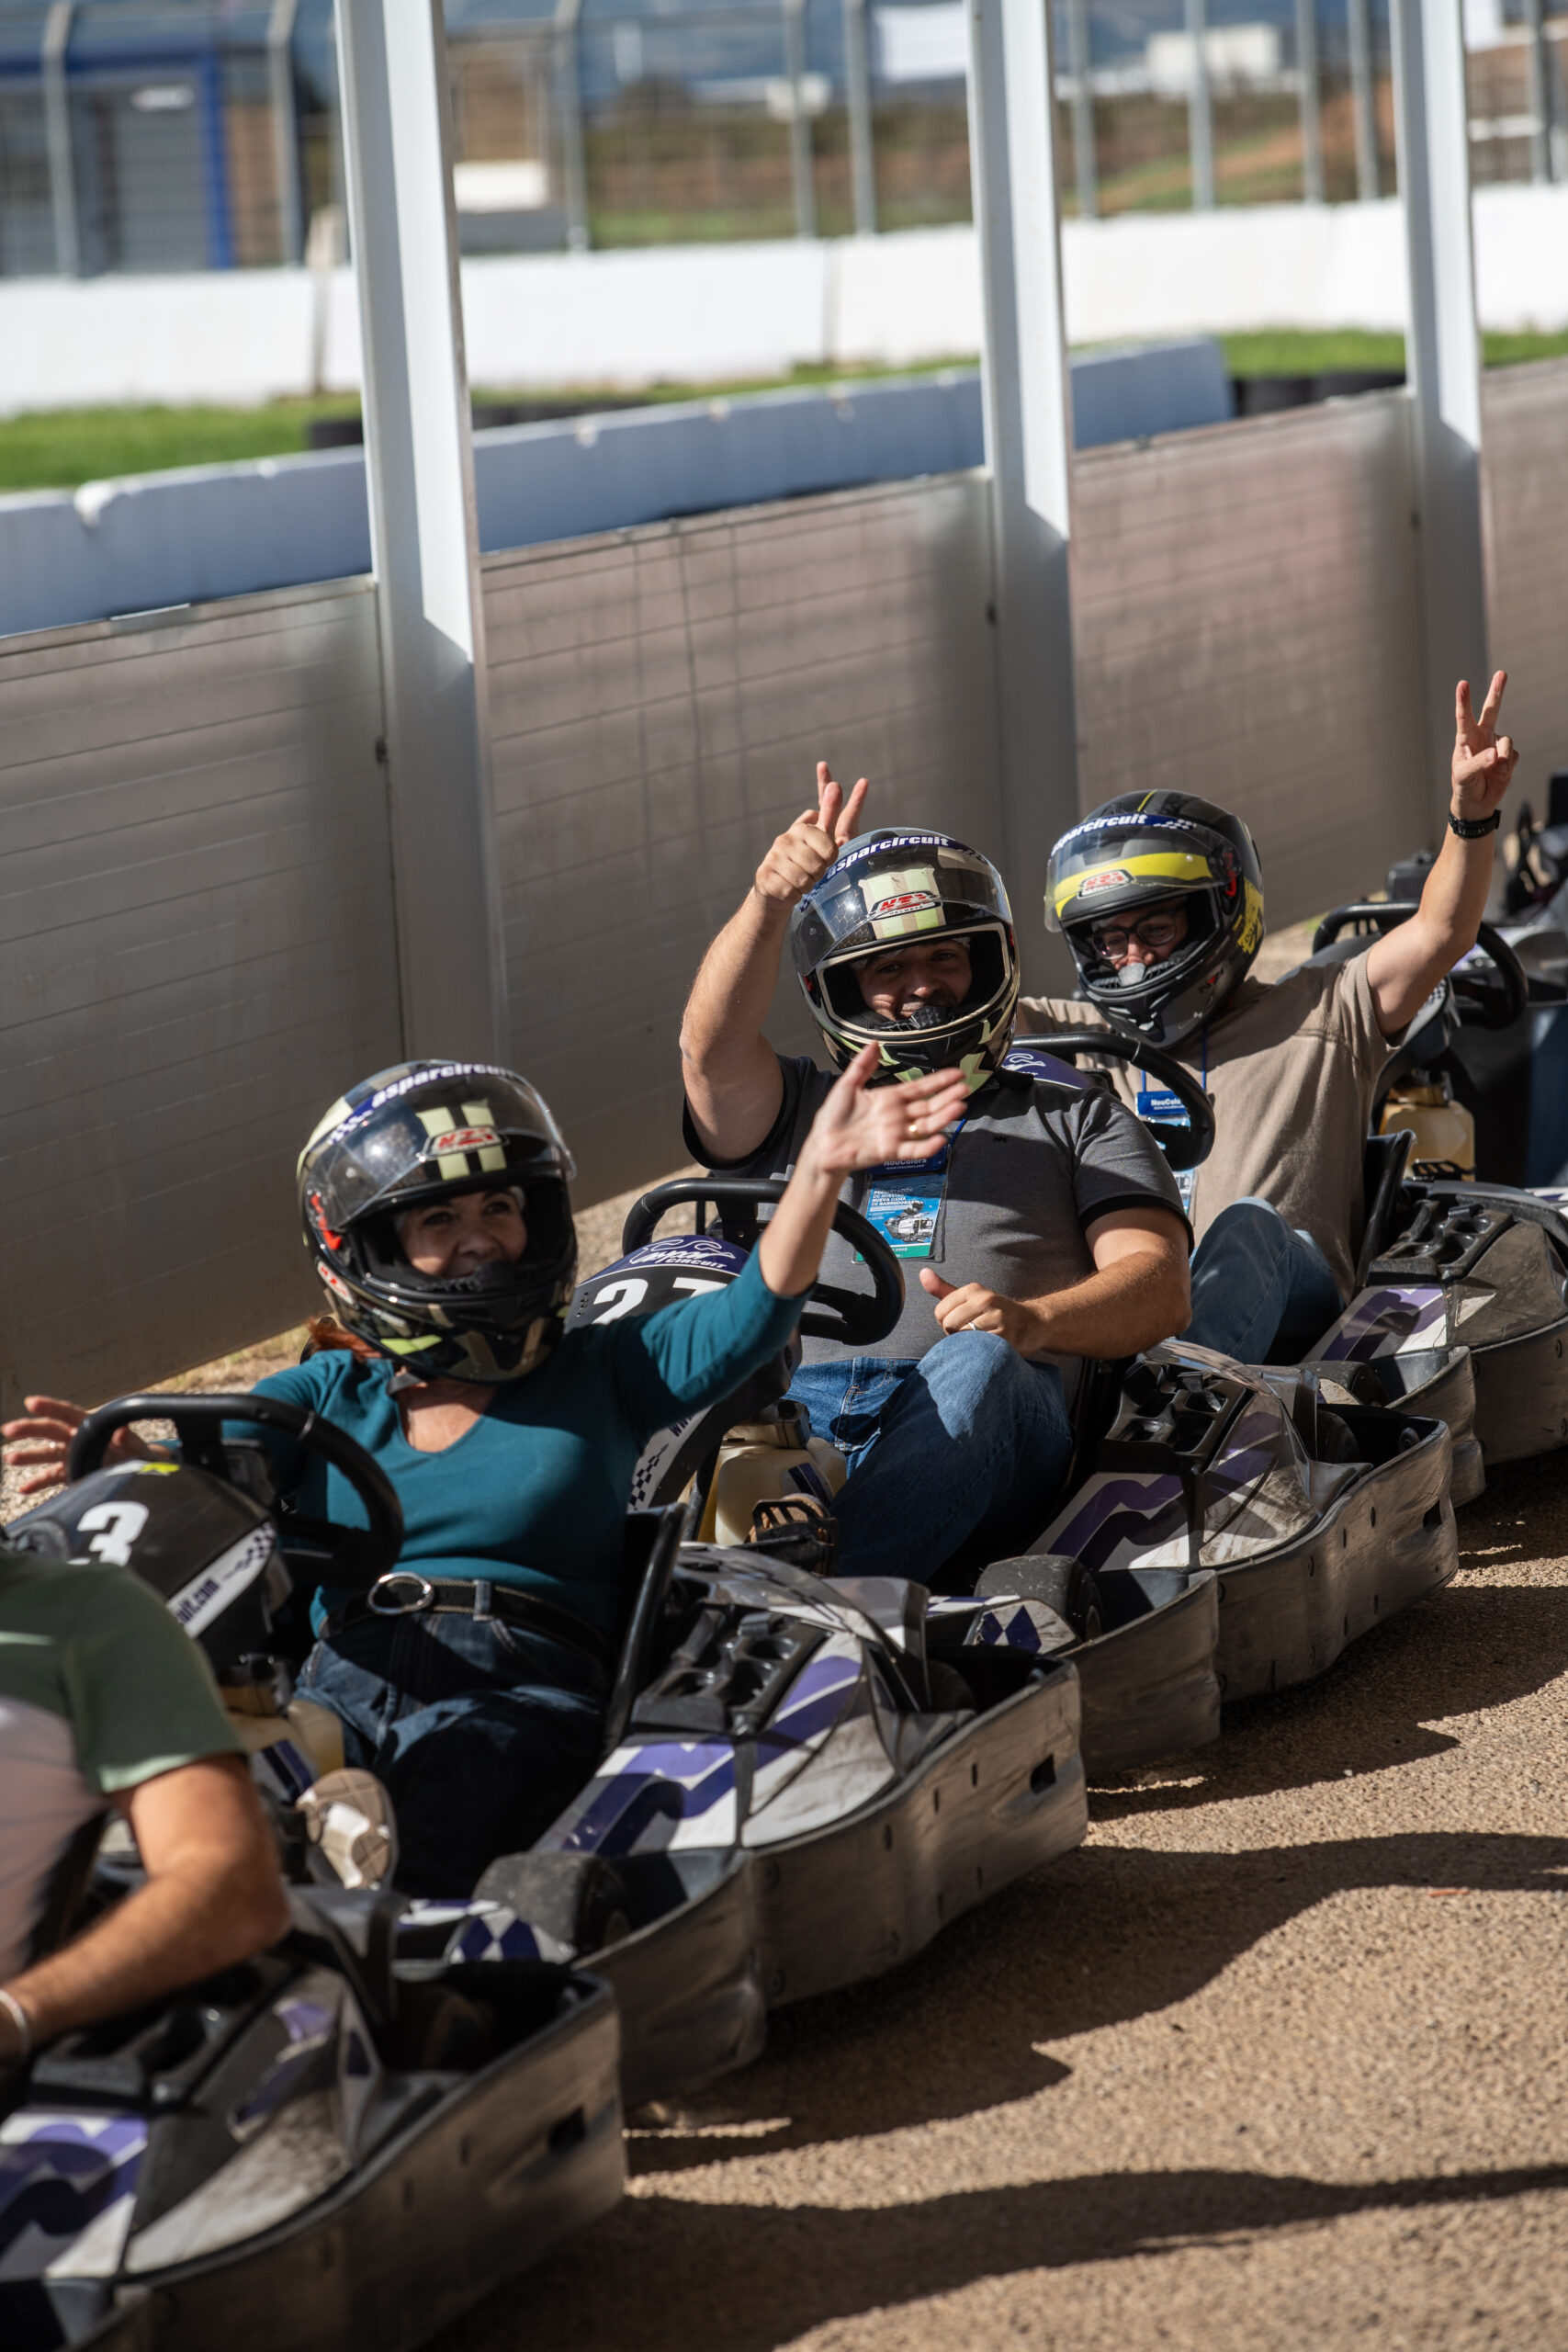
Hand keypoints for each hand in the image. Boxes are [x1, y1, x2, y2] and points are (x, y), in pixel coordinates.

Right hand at [1, 1396, 151, 1497]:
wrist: (137, 1470)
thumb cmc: (136, 1452)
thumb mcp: (136, 1445)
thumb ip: (127, 1438)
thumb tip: (122, 1430)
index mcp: (90, 1424)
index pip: (68, 1413)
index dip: (50, 1407)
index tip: (30, 1402)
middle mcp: (76, 1438)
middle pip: (51, 1432)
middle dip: (29, 1430)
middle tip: (8, 1429)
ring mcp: (71, 1456)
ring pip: (47, 1455)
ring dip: (28, 1456)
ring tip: (9, 1458)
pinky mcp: (70, 1474)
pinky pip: (51, 1478)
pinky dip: (37, 1483)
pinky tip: (22, 1488)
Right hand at [753, 761, 869, 910]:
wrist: (775, 890)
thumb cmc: (802, 863)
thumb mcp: (819, 839)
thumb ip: (829, 814)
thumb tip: (835, 784)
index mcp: (800, 829)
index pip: (829, 848)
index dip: (830, 859)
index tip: (823, 859)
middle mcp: (783, 840)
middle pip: (817, 866)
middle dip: (818, 875)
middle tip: (810, 874)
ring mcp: (772, 858)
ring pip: (804, 881)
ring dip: (806, 887)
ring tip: (800, 882)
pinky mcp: (764, 877)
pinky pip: (791, 892)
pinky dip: (794, 896)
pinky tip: (789, 891)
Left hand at [799, 1045, 967, 1180]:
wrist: (822, 1144)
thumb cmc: (832, 1117)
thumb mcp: (847, 1084)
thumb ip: (863, 1065)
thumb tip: (874, 1044)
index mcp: (889, 1099)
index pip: (920, 1087)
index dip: (938, 1080)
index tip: (955, 1073)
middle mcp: (896, 1116)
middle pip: (928, 1105)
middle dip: (948, 1097)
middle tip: (964, 1088)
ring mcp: (895, 1134)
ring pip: (925, 1125)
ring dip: (943, 1117)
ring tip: (959, 1106)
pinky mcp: (889, 1151)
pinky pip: (912, 1149)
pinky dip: (926, 1147)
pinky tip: (939, 1139)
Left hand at [920, 1269, 1048, 1355]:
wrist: (1033, 1323)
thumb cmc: (995, 1312)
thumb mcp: (971, 1297)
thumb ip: (944, 1290)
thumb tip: (922, 1273)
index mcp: (973, 1289)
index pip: (940, 1312)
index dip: (946, 1323)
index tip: (961, 1323)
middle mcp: (985, 1300)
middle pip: (950, 1325)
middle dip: (956, 1335)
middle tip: (972, 1334)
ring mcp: (997, 1318)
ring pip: (964, 1338)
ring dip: (969, 1345)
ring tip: (982, 1341)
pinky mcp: (1006, 1337)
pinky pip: (980, 1348)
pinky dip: (981, 1352)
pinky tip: (991, 1348)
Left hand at [1452, 672, 1517, 819]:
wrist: (1477, 803)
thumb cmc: (1464, 786)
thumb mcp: (1464, 776)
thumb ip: (1477, 763)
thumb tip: (1494, 753)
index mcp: (1465, 739)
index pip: (1464, 716)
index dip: (1464, 700)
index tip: (1462, 684)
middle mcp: (1482, 737)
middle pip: (1491, 710)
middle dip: (1497, 691)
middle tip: (1502, 673)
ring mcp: (1496, 745)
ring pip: (1507, 741)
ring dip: (1502, 758)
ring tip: (1496, 771)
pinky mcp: (1508, 755)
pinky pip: (1513, 755)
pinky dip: (1507, 767)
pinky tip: (1499, 775)